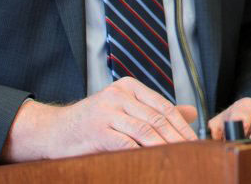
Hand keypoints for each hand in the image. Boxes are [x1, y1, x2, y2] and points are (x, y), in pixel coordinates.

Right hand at [1, 77, 198, 161]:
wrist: (54, 131)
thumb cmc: (92, 122)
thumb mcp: (125, 109)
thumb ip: (156, 110)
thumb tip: (191, 112)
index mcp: (129, 87)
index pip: (164, 106)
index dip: (182, 124)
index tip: (196, 140)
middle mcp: (120, 95)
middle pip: (157, 118)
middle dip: (178, 137)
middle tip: (194, 151)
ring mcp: (108, 111)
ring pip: (146, 130)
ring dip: (165, 146)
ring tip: (179, 157)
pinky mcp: (99, 130)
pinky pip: (127, 143)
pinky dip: (143, 153)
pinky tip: (153, 162)